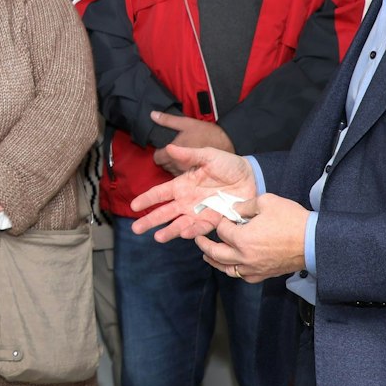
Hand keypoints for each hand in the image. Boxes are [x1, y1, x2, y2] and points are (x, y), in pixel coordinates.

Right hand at [128, 145, 257, 241]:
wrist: (251, 177)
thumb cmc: (228, 164)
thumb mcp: (208, 156)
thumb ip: (189, 155)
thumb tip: (170, 148)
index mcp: (182, 185)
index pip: (160, 193)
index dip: (147, 199)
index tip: (134, 206)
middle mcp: (186, 201)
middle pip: (164, 212)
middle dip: (150, 220)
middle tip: (136, 229)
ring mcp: (198, 212)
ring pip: (179, 224)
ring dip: (169, 231)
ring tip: (158, 237)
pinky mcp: (213, 221)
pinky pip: (200, 228)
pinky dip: (192, 231)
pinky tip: (184, 234)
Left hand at [150, 111, 233, 173]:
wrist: (229, 143)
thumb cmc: (208, 133)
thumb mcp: (187, 123)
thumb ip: (168, 120)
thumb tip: (153, 114)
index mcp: (174, 153)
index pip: (157, 158)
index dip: (159, 152)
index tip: (164, 147)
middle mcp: (178, 166)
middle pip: (164, 166)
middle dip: (166, 158)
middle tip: (174, 150)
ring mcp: (187, 173)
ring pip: (172, 172)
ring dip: (174, 165)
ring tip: (182, 156)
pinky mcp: (196, 176)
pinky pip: (183, 176)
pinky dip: (183, 170)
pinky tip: (189, 163)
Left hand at [194, 194, 308, 281]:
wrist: (314, 241)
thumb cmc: (292, 220)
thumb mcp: (267, 202)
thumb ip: (245, 205)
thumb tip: (234, 209)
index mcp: (242, 239)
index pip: (222, 230)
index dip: (221, 220)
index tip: (224, 216)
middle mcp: (244, 257)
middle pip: (216, 253)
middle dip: (205, 244)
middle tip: (197, 239)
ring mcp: (254, 268)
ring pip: (227, 269)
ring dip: (214, 261)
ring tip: (207, 256)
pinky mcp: (264, 274)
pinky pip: (243, 276)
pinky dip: (234, 271)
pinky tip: (232, 266)